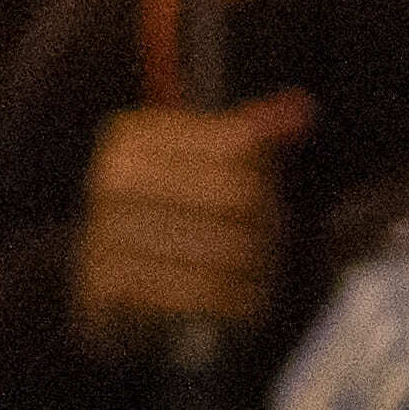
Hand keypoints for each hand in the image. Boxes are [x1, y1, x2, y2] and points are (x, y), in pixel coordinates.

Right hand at [70, 95, 310, 348]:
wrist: (117, 299)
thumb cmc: (178, 227)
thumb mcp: (211, 173)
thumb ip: (254, 139)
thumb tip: (303, 107)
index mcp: (134, 137)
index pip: (239, 148)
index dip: (269, 180)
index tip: (267, 198)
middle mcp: (112, 178)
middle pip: (239, 198)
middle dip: (269, 227)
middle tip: (271, 244)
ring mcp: (105, 232)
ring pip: (229, 250)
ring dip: (260, 270)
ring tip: (257, 274)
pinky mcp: (112, 287)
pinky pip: (208, 294)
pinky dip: (240, 302)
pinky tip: (242, 301)